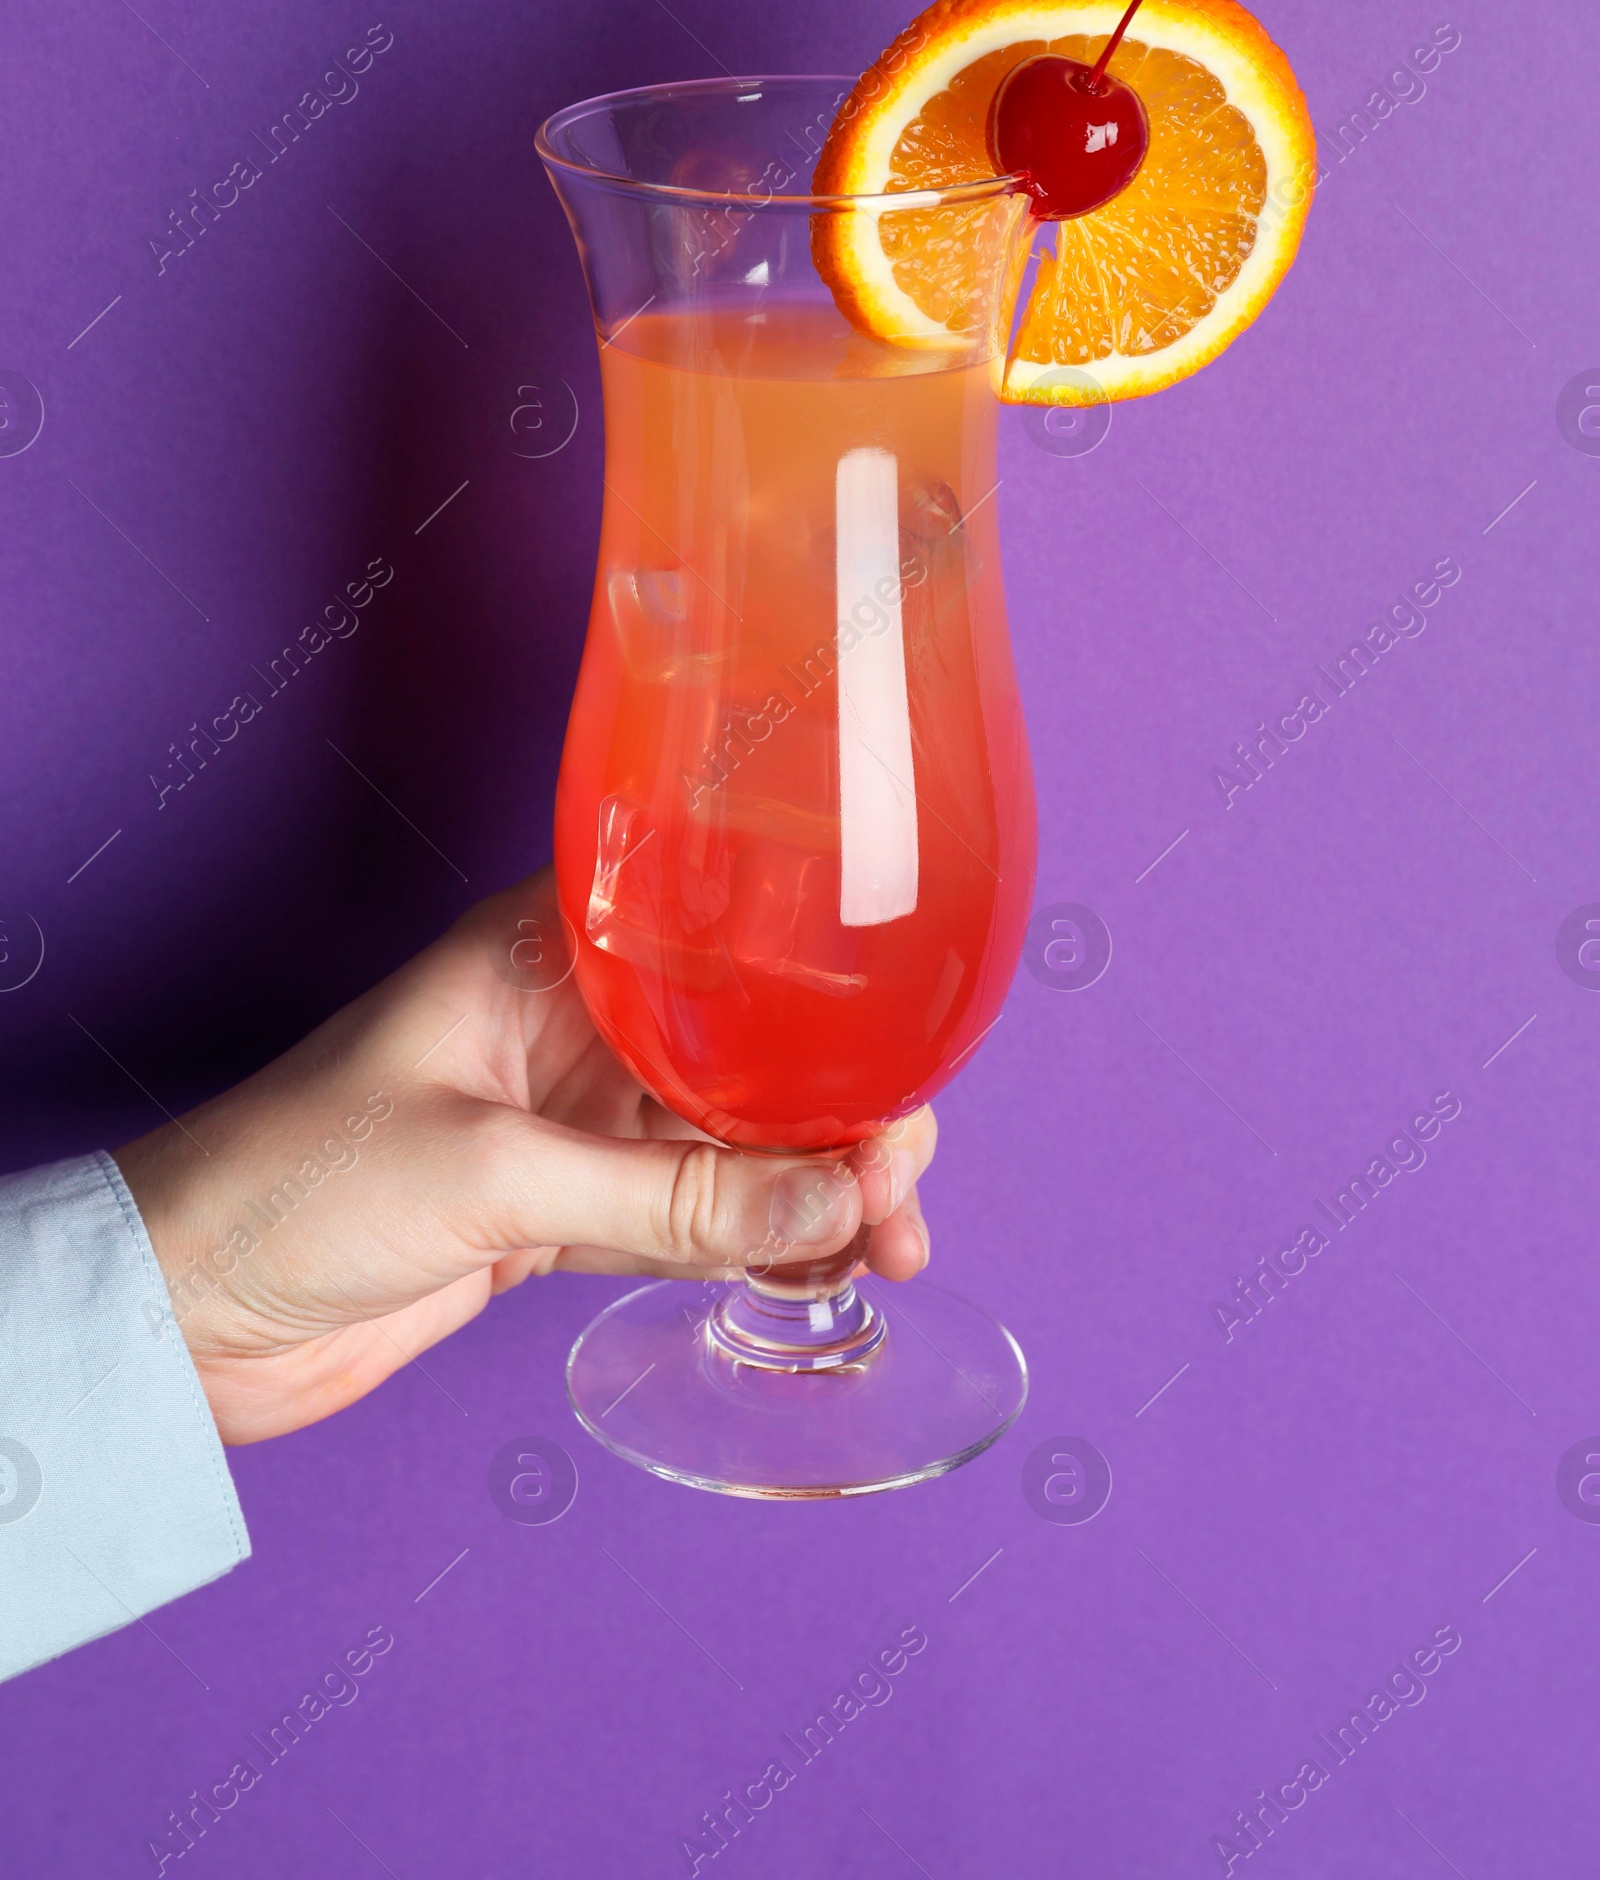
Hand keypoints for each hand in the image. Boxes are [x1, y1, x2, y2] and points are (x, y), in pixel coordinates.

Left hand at [113, 869, 934, 1444]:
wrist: (184, 1314)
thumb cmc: (295, 1181)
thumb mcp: (495, 1175)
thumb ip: (668, 1200)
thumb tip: (835, 1202)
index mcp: (544, 951)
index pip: (716, 937)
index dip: (819, 989)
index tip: (899, 1054)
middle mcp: (572, 1025)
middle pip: (745, 1049)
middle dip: (837, 1109)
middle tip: (903, 1180)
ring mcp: (571, 1125)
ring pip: (730, 1145)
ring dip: (812, 1189)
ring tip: (893, 1242)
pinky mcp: (559, 1217)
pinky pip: (687, 1223)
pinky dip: (756, 1245)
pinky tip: (821, 1265)